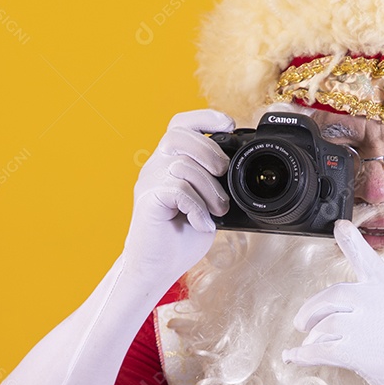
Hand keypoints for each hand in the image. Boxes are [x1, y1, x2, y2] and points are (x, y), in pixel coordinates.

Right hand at [123, 109, 233, 283]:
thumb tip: (236, 169)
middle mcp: (155, 166)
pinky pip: (178, 189)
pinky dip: (197, 208)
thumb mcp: (207, 203)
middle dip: (210, 152)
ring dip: (208, 189)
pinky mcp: (147, 199)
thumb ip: (215, 182)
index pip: (181, 125)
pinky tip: (201, 222)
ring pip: (183, 165)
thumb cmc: (181, 236)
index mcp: (170, 161)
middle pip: (180, 136)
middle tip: (223, 177)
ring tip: (215, 210)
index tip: (230, 124)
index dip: (204, 117)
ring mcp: (148, 181)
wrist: (158, 267)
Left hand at [282, 220, 383, 384]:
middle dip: (311, 310)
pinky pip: (320, 350)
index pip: (367, 259)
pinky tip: (292, 357)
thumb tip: (334, 300)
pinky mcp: (361, 353)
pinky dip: (301, 355)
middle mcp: (380, 302)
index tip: (339, 226)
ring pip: (324, 325)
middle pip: (332, 296)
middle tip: (302, 322)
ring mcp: (370, 327)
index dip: (351, 241)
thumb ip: (375, 295)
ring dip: (311, 337)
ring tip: (311, 344)